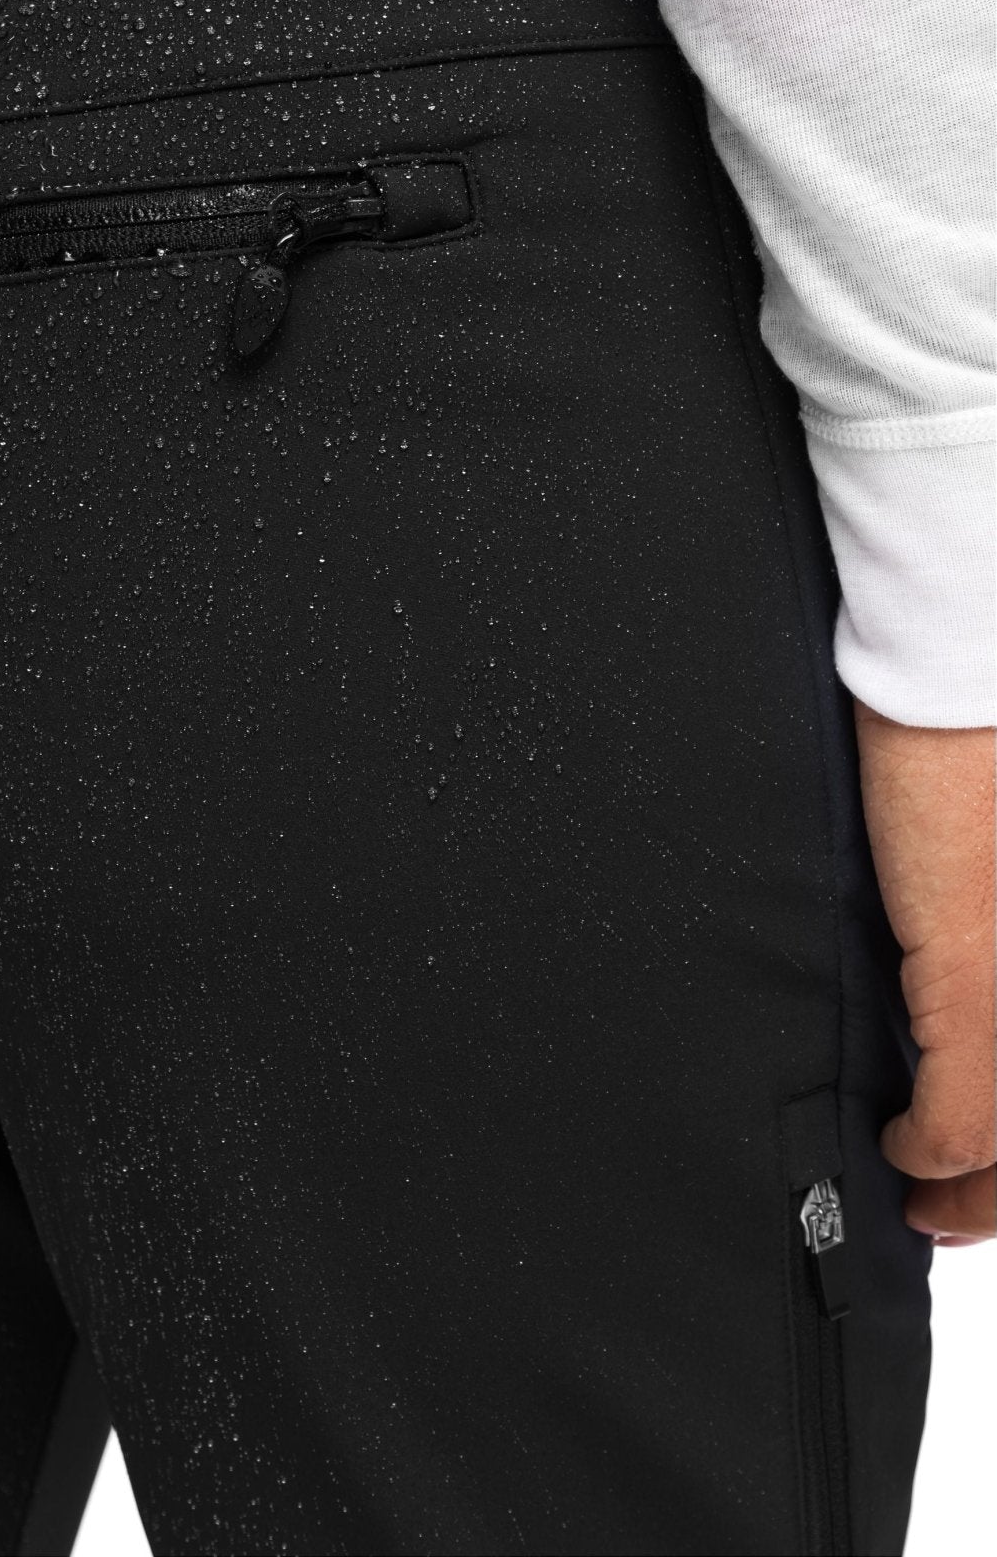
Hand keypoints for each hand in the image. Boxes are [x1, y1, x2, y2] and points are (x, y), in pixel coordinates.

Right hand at [853, 700, 994, 1244]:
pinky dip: (930, 1145)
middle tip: (960, 1212)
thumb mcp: (995, 882)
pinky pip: (964, 1107)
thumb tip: (958, 1020)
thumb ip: (987, 950)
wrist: (963, 680)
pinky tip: (903, 1148)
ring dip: (975, 1185)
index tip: (990, 1169)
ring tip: (929, 1201)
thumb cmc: (982, 750)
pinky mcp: (982, 973)